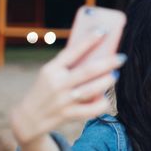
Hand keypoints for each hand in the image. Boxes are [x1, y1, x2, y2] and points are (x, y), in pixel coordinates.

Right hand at [11, 32, 125, 145]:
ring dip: (107, 82)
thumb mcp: (50, 74)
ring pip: (92, 89)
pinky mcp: (68, 115)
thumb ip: (68, 65)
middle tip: (122, 57)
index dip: (89, 41)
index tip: (103, 31)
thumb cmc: (46, 89)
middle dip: (108, 62)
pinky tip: (105, 98)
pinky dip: (101, 104)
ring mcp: (63, 100)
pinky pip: (91, 110)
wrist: (28, 118)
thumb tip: (98, 54)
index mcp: (51, 69)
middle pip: (88, 70)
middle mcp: (57, 84)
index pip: (72, 51)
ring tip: (115, 75)